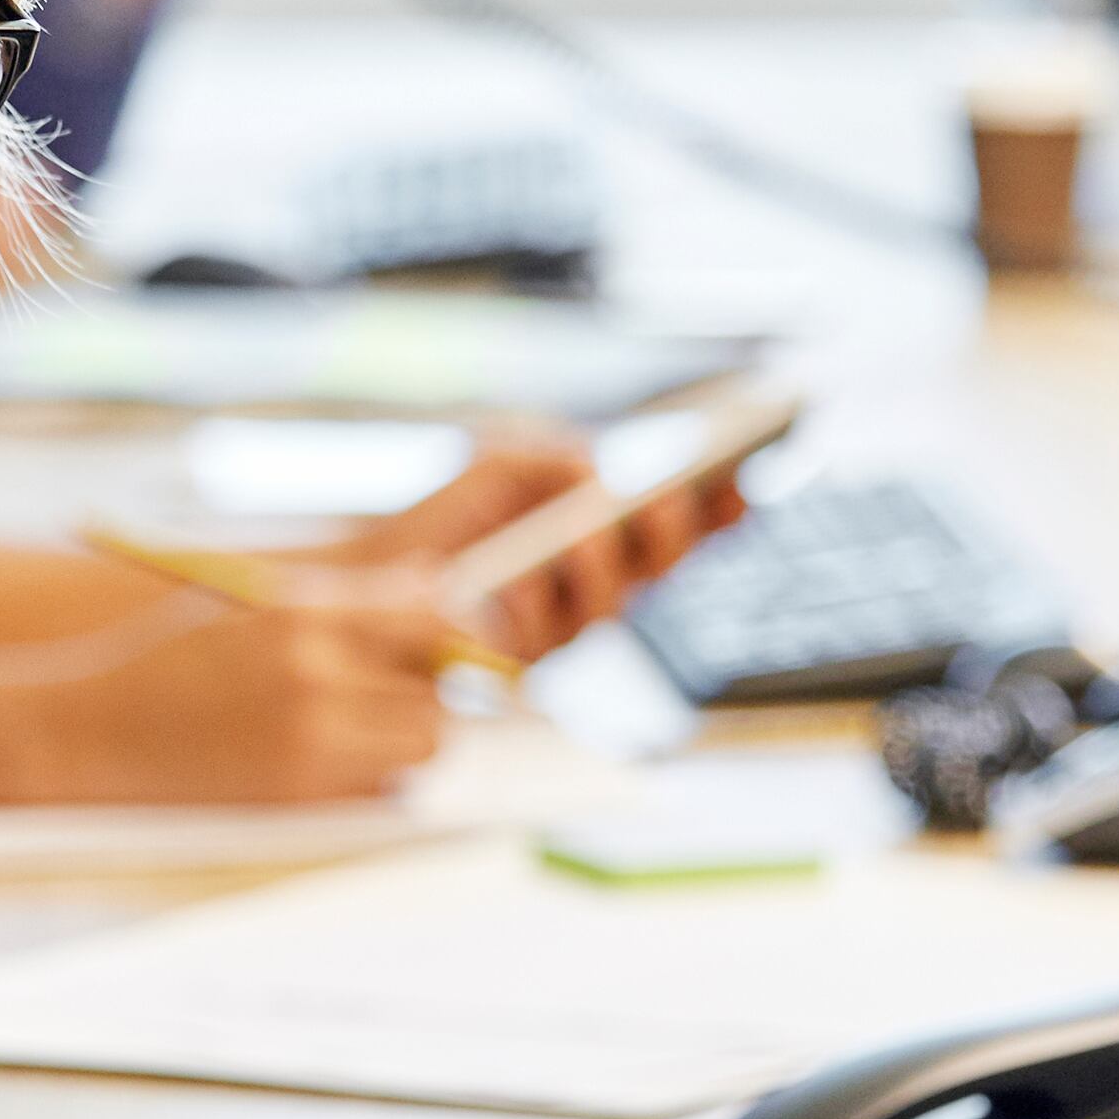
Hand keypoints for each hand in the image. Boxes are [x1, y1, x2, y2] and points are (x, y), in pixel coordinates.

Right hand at [56, 590, 453, 801]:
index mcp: (302, 613)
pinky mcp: (299, 798)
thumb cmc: (174, 658)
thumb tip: (438, 587)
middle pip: (441, 691)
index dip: (455, 626)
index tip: (448, 635)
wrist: (92, 731)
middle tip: (399, 688)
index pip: (432, 614)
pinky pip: (384, 789)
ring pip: (424, 745)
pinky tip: (328, 758)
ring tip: (363, 723)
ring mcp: (309, 743)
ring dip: (410, 735)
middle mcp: (314, 676)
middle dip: (431, 690)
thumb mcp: (257, 602)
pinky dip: (374, 775)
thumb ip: (351, 596)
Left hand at [331, 439, 752, 662]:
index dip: (715, 512)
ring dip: (599, 566)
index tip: (738, 482)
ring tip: (591, 530)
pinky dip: (531, 602)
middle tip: (670, 497)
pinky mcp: (517, 661)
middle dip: (667, 533)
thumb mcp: (505, 465)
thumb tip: (601, 472)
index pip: (678, 528)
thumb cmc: (449, 515)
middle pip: (657, 569)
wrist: (380, 573)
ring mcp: (563, 630)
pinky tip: (518, 580)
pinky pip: (542, 636)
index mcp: (609, 541)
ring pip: (608, 607)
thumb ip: (557, 457)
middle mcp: (598, 591)